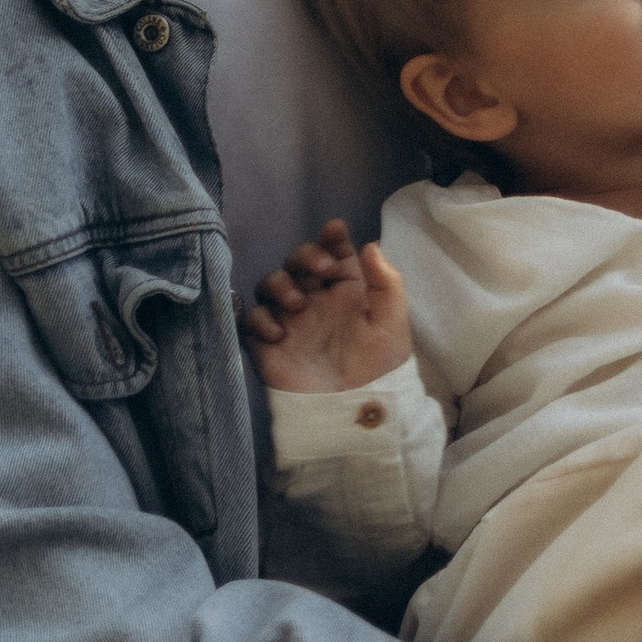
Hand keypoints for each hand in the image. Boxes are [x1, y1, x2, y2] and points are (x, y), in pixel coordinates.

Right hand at [243, 218, 411, 394]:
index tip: (335, 230)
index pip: (334, 253)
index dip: (332, 238)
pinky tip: (278, 334)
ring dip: (280, 284)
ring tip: (298, 304)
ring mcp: (289, 319)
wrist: (351, 411)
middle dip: (304, 255)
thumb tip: (370, 244)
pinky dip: (258, 319)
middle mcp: (315, 299)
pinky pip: (249, 318)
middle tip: (321, 269)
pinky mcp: (267, 343)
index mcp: (346, 291)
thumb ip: (386, 283)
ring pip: (270, 283)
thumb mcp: (391, 325)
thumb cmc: (378, 369)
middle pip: (297, 261)